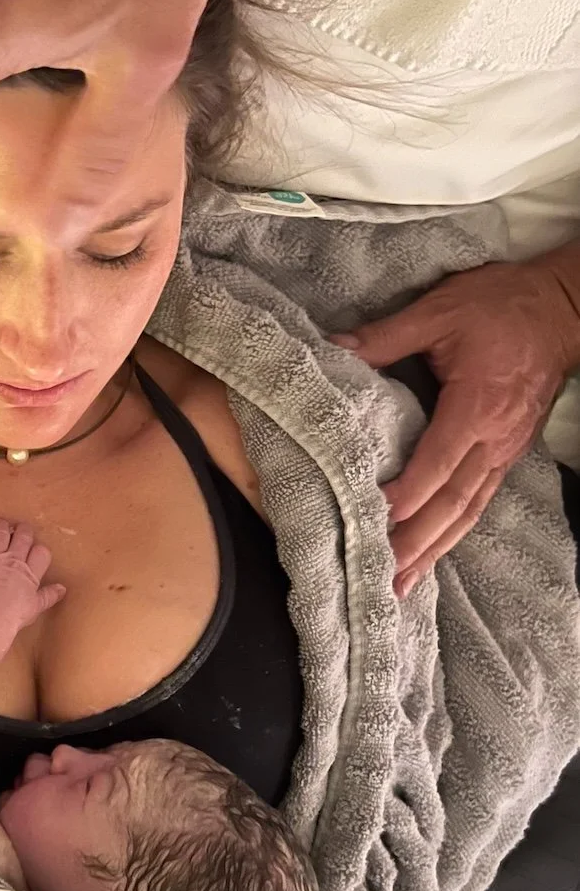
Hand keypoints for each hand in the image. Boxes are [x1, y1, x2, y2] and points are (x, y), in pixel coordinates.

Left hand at [0, 519, 64, 632]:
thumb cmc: (12, 616)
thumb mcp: (35, 608)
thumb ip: (48, 596)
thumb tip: (63, 589)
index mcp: (29, 573)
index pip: (41, 552)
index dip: (39, 549)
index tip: (34, 551)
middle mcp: (13, 560)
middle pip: (22, 536)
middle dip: (23, 530)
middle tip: (20, 530)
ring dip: (0, 526)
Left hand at [331, 256, 579, 593]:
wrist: (562, 307)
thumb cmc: (502, 306)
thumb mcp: (440, 310)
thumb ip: (386, 335)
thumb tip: (333, 347)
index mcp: (476, 406)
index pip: (437, 462)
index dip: (407, 494)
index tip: (373, 517)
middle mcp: (493, 440)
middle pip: (452, 504)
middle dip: (416, 543)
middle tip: (380, 577)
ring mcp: (503, 451)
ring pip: (466, 512)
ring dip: (433, 550)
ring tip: (400, 584)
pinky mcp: (506, 455)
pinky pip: (477, 503)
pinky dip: (452, 533)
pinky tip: (430, 556)